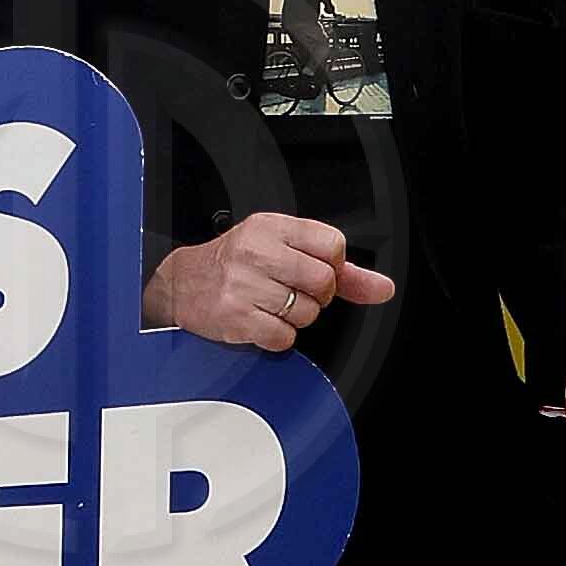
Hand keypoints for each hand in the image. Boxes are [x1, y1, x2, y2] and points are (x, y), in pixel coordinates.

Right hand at [144, 215, 389, 356]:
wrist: (182, 284)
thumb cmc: (236, 264)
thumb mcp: (284, 249)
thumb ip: (340, 270)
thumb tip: (382, 288)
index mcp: (272, 227)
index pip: (332, 245)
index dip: (331, 266)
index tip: (312, 270)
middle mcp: (257, 251)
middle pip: (324, 281)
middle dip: (316, 296)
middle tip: (292, 292)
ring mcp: (244, 284)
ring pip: (306, 313)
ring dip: (294, 318)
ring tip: (269, 305)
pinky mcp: (236, 316)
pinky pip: (283, 337)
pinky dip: (276, 336)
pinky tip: (258, 321)